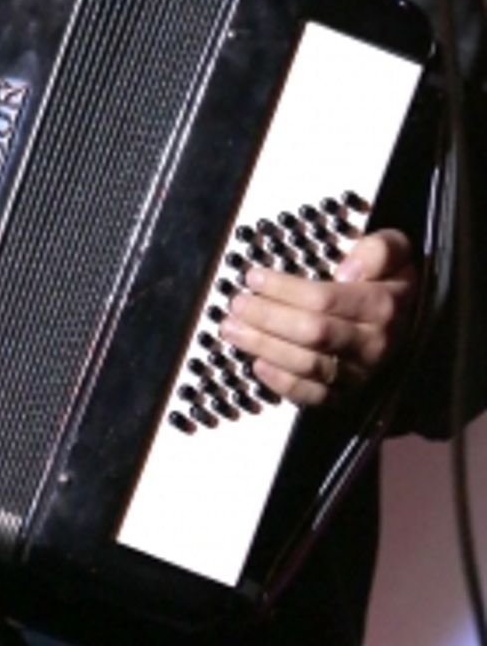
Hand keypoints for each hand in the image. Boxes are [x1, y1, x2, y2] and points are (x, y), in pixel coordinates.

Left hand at [218, 228, 417, 407]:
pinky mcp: (348, 394)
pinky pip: (314, 396)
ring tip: (232, 330)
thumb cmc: (391, 280)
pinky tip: (257, 365)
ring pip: (308, 365)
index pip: (324, 299)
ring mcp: (360, 372)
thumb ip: (379, 249)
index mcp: (381, 306)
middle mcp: (372, 343)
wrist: (413, 321)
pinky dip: (283, 384)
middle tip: (236, 304)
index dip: (284, 289)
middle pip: (312, 333)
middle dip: (267, 318)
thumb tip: (347, 270)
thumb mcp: (395, 250)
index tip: (254, 276)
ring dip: (264, 347)